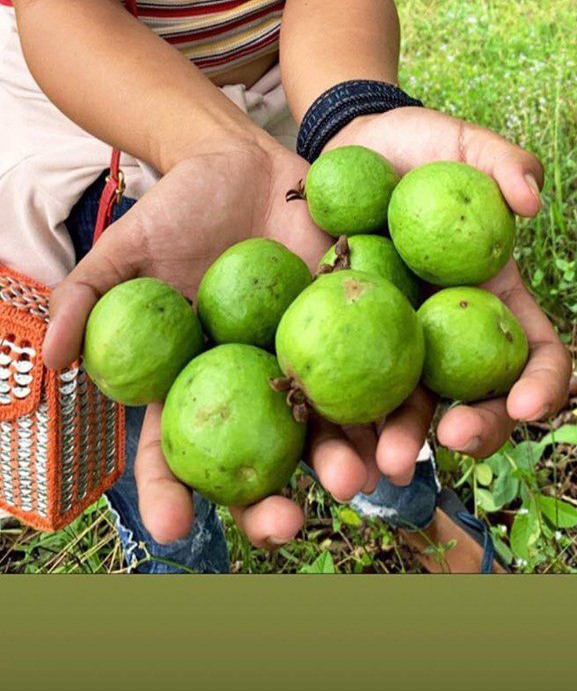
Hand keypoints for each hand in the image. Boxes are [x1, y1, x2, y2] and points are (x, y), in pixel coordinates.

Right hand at [42, 136, 390, 547]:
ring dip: (345, 461)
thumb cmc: (178, 207)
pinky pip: (381, 368)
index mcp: (195, 382)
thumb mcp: (126, 246)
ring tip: (358, 480)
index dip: (169, 491)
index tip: (171, 528)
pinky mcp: (358, 327)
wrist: (246, 162)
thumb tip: (52, 357)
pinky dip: (397, 398)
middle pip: (260, 461)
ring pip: (327, 427)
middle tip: (283, 526)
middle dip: (270, 505)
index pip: (174, 450)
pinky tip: (410, 422)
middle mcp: (254, 387)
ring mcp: (309, 362)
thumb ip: (88, 296)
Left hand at [327, 108, 571, 478]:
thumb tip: (530, 200)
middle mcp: (448, 337)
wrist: (343, 150)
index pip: (534, 354)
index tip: (526, 404)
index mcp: (491, 302)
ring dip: (392, 448)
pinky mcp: (339, 345)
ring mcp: (394, 346)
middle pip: (472, 401)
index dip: (541, 385)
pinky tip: (315, 450)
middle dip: (468, 433)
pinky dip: (328, 426)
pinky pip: (337, 392)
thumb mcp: (463, 143)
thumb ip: (504, 161)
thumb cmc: (416, 147)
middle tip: (444, 441)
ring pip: (402, 414)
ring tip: (372, 471)